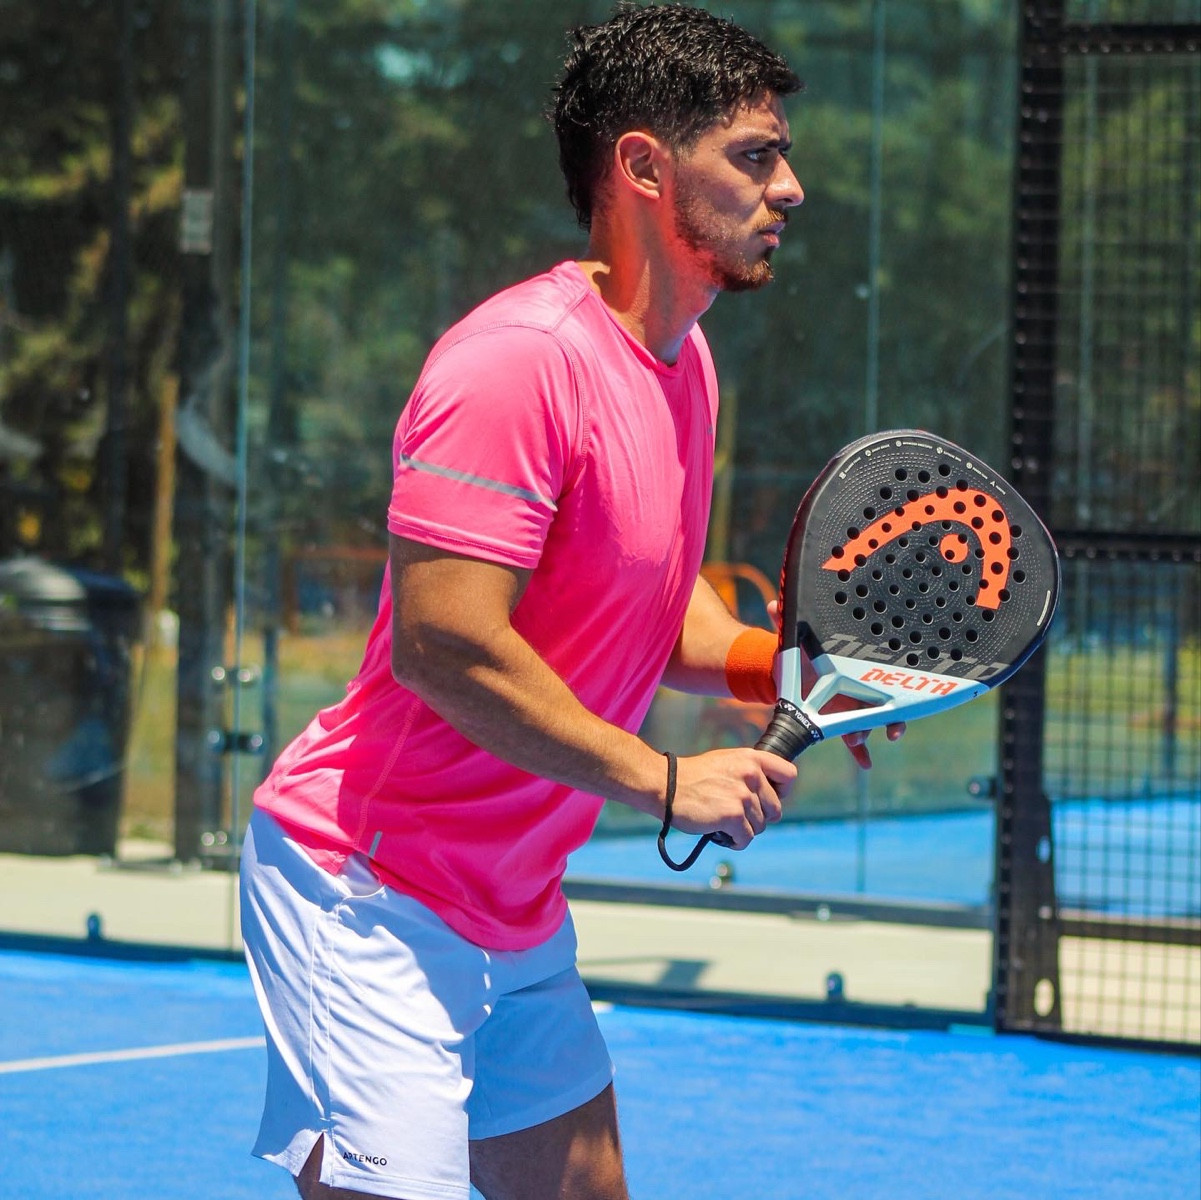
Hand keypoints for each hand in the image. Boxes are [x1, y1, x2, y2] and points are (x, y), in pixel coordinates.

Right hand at [666, 747, 796, 849]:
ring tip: (723, 822)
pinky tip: (721, 834)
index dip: (782, 792)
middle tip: (737, 816)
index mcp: (751, 758)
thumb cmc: (692, 777)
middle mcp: (751, 774)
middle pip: (775, 809)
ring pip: (760, 826)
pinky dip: (735, 841)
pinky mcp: (733, 816)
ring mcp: (743, 795)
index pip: (789, 775)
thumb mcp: (726, 762)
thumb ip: (748, 772)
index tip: (768, 798)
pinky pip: (746, 839)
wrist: (665, 785)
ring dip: (743, 830)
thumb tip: (768, 795)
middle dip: (759, 817)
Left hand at [767, 599, 905, 768]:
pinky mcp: (840, 722)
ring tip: (856, 740)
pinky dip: (862, 753)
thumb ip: (784, 621)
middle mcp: (859, 687)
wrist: (782, 671)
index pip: (882, 678)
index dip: (894, 689)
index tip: (895, 699)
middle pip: (883, 704)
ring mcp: (852, 706)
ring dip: (866, 733)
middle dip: (884, 718)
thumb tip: (774, 604)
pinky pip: (856, 740)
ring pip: (870, 723)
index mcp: (853, 668)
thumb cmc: (795, 654)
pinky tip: (866, 764)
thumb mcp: (792, 638)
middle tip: (877, 726)